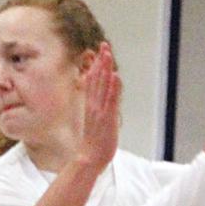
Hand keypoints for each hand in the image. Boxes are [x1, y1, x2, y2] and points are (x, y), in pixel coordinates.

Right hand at [77, 43, 121, 174]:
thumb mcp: (95, 123)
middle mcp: (94, 106)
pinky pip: (111, 100)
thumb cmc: (93, 145)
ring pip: (103, 86)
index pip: (93, 82)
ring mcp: (100, 111)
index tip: (100, 53)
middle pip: (97, 79)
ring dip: (106, 69)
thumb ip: (98, 110)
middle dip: (101, 62)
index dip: (97, 66)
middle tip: (104, 46)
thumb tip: (102, 102)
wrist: (88, 159)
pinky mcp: (108, 118)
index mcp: (90, 106)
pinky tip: (115, 75)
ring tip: (108, 54)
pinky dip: (114, 87)